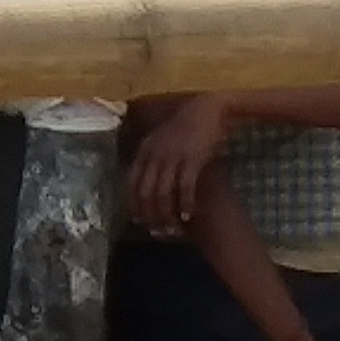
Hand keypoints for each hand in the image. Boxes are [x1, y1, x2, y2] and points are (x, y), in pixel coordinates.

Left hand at [128, 93, 227, 238]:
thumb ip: (153, 158)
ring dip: (167, 214)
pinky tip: (188, 216)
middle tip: (157, 230)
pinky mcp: (193, 160)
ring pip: (163, 194)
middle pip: (146, 192)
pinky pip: (185, 188)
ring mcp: (173, 157)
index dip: (134, 204)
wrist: (208, 110)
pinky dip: (185, 204)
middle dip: (150, 215)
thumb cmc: (186, 128)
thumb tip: (148, 182)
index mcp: (145, 150)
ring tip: (173, 229)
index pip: (132, 183)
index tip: (138, 220)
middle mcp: (154, 155)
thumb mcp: (162, 141)